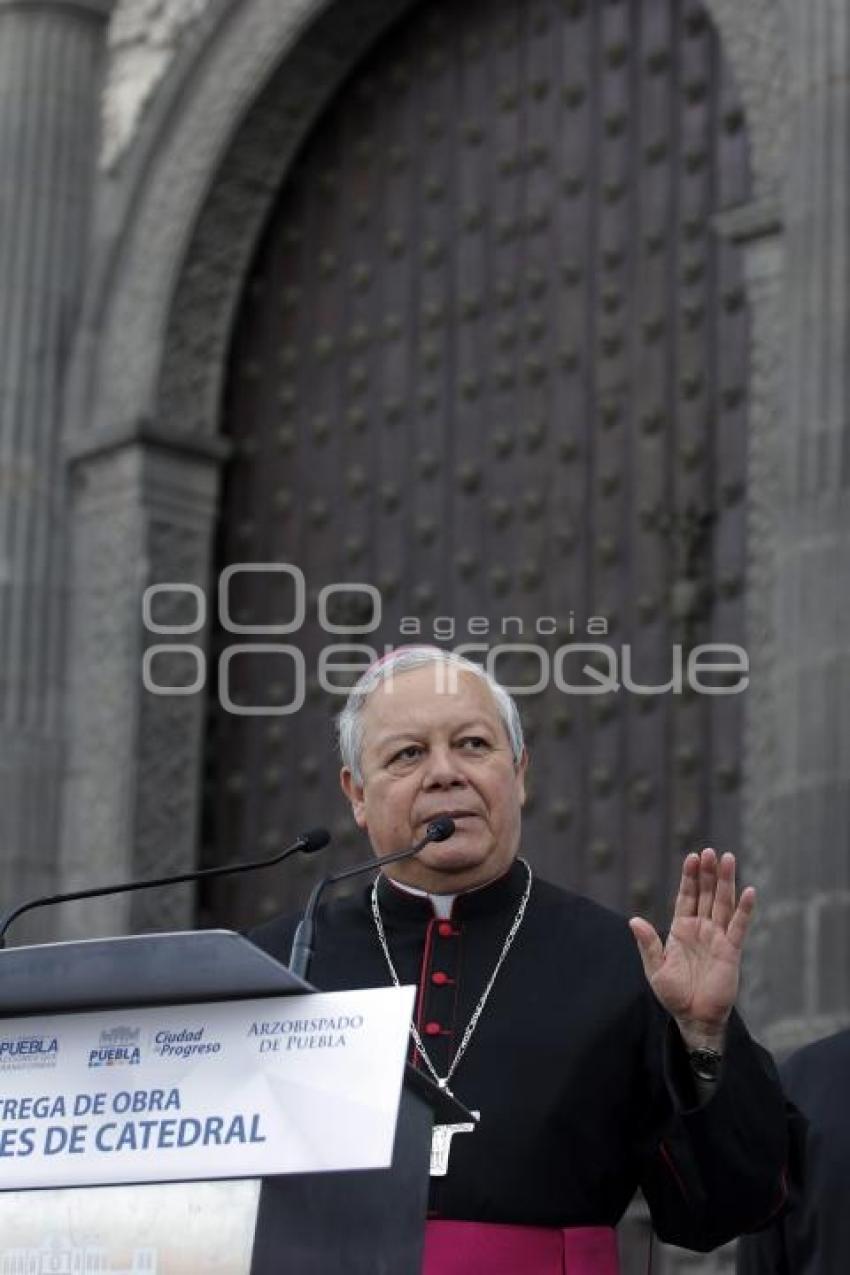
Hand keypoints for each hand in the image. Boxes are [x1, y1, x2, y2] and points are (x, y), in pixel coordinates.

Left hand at [629, 848, 754, 1051]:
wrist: (694, 1018)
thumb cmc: (674, 995)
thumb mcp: (655, 968)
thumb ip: (648, 943)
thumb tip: (634, 920)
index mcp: (681, 929)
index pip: (686, 896)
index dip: (689, 877)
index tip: (692, 856)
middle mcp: (700, 929)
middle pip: (705, 894)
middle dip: (708, 873)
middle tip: (710, 851)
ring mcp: (717, 938)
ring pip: (723, 903)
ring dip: (726, 882)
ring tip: (728, 859)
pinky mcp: (731, 951)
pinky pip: (739, 926)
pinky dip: (745, 909)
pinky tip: (749, 891)